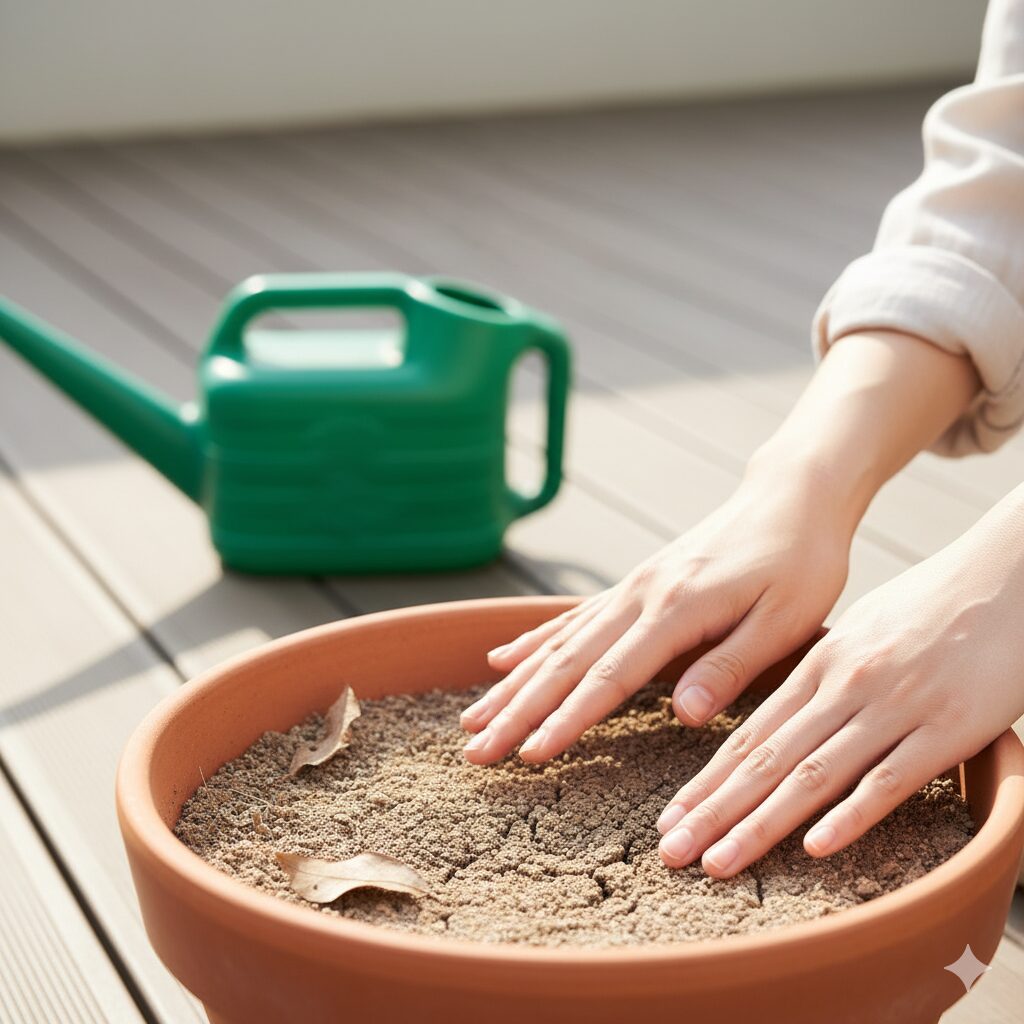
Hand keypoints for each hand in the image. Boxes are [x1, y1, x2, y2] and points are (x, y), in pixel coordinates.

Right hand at [461, 459, 854, 764]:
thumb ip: (731, 666)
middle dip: (518, 710)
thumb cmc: (800, 562)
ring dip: (512, 684)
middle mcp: (640, 596)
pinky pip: (570, 618)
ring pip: (558, 642)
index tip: (529, 753)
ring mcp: (631, 588)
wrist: (790, 498)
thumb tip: (683, 715)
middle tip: (476, 751)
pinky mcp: (634, 584)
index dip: (568, 718)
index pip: (610, 676)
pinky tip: (502, 661)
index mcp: (677, 609)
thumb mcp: (787, 619)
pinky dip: (531, 642)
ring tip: (472, 720)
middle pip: (566, 662)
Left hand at [657, 488, 1023, 877]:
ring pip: (815, 774)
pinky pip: (891, 778)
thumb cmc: (929, 605)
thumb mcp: (858, 630)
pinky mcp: (948, 730)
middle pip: (767, 759)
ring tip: (717, 862)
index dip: (707, 780)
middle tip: (671, 851)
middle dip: (714, 810)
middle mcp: (844, 687)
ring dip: (761, 823)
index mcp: (819, 664)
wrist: (1002, 576)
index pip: (750, 734)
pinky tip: (814, 847)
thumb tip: (784, 709)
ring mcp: (893, 708)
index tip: (672, 817)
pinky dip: (850, 815)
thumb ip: (819, 673)